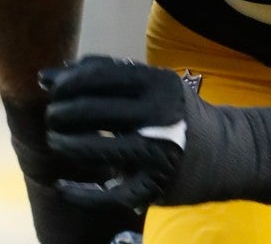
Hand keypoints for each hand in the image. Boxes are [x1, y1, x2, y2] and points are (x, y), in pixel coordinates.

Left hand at [40, 57, 186, 209]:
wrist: (223, 153)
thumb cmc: (175, 112)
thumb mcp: (150, 85)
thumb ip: (104, 76)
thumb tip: (46, 76)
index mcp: (157, 83)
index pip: (98, 76)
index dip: (66, 83)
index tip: (53, 90)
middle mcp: (159, 114)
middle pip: (91, 111)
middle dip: (59, 114)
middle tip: (52, 118)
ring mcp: (157, 153)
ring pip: (95, 149)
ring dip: (64, 145)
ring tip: (56, 141)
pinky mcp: (154, 187)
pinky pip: (107, 195)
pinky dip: (79, 192)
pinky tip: (63, 184)